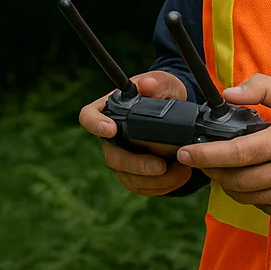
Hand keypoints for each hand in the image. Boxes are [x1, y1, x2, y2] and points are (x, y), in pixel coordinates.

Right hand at [78, 70, 192, 196]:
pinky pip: (141, 187)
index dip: (95, 124)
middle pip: (111, 156)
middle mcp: (111, 136)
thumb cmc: (164, 92)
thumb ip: (156, 83)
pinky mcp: (134, 173)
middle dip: (136, 165)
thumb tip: (147, 85)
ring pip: (127, 176)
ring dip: (154, 180)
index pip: (88, 116)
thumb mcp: (164, 83)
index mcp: (110, 109)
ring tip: (181, 171)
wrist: (178, 109)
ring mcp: (121, 156)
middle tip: (161, 165)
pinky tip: (180, 177)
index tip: (111, 129)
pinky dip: (161, 186)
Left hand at [176, 73, 270, 222]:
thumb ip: (260, 88)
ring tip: (225, 168)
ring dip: (228, 183)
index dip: (205, 154)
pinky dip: (250, 195)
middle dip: (211, 170)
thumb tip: (228, 94)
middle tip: (201, 159)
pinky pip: (260, 207)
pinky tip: (253, 179)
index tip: (186, 152)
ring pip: (244, 196)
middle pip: (234, 179)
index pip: (236, 153)